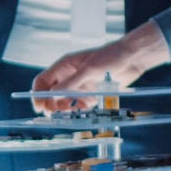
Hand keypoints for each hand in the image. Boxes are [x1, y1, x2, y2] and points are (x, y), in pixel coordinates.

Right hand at [32, 22, 170, 111]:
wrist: (132, 58)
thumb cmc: (110, 56)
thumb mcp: (89, 69)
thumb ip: (71, 83)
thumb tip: (52, 95)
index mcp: (64, 67)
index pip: (43, 81)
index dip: (38, 95)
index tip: (39, 107)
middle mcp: (69, 77)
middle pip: (51, 94)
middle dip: (51, 105)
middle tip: (55, 114)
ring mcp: (80, 85)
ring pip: (64, 102)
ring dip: (64, 109)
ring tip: (70, 113)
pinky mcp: (91, 93)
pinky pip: (80, 105)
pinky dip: (79, 109)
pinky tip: (85, 109)